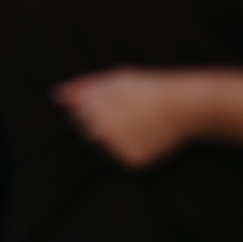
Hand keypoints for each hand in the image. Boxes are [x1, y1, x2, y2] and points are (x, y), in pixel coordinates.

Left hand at [55, 68, 205, 168]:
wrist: (184, 107)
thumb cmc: (149, 88)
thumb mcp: (117, 79)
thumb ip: (85, 87)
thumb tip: (58, 94)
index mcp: (94, 108)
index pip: (77, 114)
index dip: (94, 107)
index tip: (114, 103)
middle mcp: (101, 131)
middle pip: (88, 132)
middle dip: (101, 123)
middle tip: (129, 113)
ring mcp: (116, 149)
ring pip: (105, 148)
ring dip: (114, 139)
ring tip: (139, 123)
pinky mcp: (131, 162)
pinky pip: (122, 159)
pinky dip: (131, 150)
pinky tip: (146, 136)